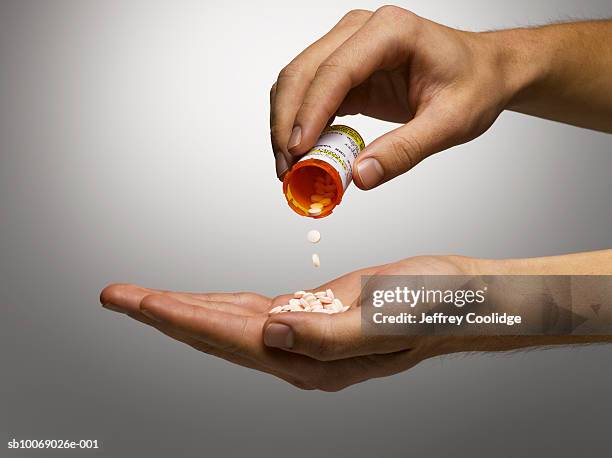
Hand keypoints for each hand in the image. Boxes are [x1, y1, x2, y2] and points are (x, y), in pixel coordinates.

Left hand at [100, 255, 469, 390]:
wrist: (459, 299)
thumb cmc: (433, 306)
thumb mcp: (388, 317)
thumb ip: (329, 335)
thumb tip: (272, 334)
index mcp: (315, 357)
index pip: (231, 337)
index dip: (180, 317)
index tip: (136, 299)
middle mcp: (301, 353)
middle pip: (216, 333)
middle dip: (164, 314)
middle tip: (116, 294)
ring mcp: (305, 336)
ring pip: (229, 323)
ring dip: (184, 307)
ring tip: (143, 296)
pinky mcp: (313, 314)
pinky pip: (254, 311)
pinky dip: (221, 302)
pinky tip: (204, 299)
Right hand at [271, 6, 510, 186]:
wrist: (483, 72)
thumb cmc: (473, 84)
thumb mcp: (449, 123)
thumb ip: (404, 150)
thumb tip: (360, 176)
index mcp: (390, 32)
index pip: (335, 70)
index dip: (310, 113)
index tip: (298, 152)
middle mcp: (361, 31)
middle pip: (303, 72)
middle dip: (287, 123)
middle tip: (286, 169)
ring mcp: (348, 47)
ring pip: (297, 82)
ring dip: (286, 125)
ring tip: (290, 167)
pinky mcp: (345, 70)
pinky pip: (310, 95)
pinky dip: (300, 124)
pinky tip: (304, 153)